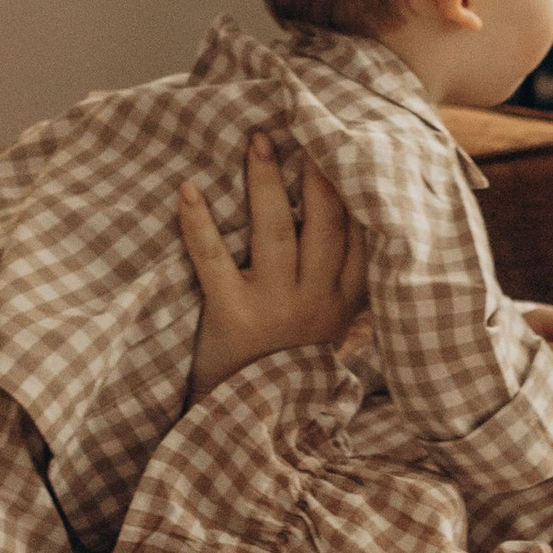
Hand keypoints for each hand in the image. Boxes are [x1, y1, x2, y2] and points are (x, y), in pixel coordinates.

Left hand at [180, 135, 369, 404]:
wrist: (253, 429)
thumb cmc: (288, 368)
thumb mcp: (334, 330)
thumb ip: (351, 284)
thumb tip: (364, 222)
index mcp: (346, 302)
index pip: (360, 232)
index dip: (355, 184)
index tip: (349, 141)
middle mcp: (317, 302)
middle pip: (324, 222)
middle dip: (316, 170)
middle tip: (304, 124)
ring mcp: (276, 309)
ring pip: (274, 231)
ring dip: (264, 182)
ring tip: (257, 140)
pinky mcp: (233, 318)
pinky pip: (214, 260)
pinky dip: (199, 223)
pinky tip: (188, 189)